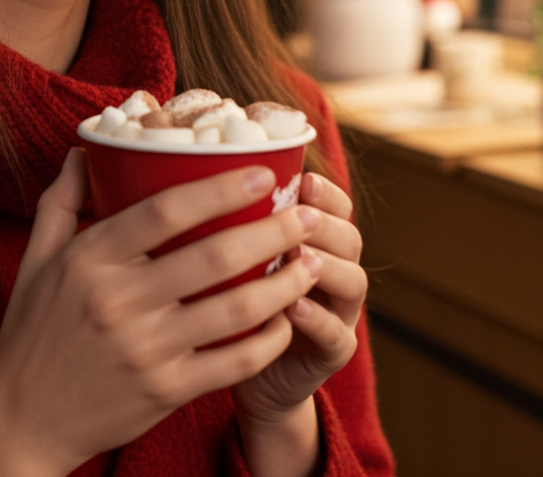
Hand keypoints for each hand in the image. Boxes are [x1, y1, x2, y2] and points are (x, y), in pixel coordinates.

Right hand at [0, 149, 322, 476]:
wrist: (24, 419)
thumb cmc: (32, 330)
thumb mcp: (36, 258)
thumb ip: (62, 199)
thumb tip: (84, 151)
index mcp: (90, 259)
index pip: (163, 211)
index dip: (219, 189)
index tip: (262, 172)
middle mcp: (120, 301)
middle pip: (212, 256)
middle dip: (272, 232)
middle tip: (306, 214)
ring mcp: (146, 350)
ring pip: (234, 310)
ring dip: (283, 284)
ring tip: (311, 262)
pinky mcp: (166, 391)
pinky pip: (233, 362)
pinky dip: (269, 340)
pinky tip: (287, 320)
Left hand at [232, 172, 366, 426]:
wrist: (237, 369)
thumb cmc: (224, 295)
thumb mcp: (225, 252)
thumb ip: (224, 219)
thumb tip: (189, 173)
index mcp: (312, 239)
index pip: (334, 206)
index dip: (325, 192)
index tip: (303, 180)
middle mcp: (333, 270)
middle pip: (349, 237)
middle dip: (325, 223)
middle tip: (298, 216)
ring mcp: (338, 312)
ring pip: (353, 281)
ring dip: (327, 265)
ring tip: (296, 255)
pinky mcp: (333, 353)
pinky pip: (336, 335)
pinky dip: (318, 319)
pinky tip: (292, 307)